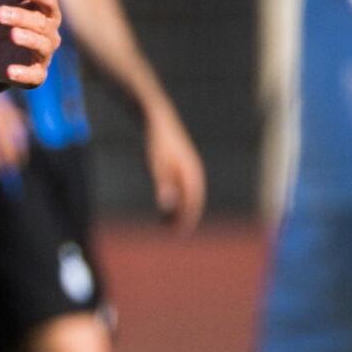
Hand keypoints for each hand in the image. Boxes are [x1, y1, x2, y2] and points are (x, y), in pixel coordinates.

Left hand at [0, 0, 62, 88]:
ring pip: (41, 45)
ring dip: (27, 39)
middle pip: (41, 23)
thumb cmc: (11, 17)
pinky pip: (34, 76)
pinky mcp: (36, 74)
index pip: (49, 0)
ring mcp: (44, 54)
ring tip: (12, 35)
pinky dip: (23, 74)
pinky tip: (10, 71)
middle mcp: (51, 33)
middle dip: (21, 16)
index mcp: (48, 12)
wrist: (2, 47)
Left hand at [143, 106, 206, 232]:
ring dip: (180, 210)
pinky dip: (177, 199)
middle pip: (194, 201)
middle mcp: (195, 172)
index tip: (177, 234)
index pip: (194, 203)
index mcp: (193, 174)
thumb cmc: (157, 142)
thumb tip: (168, 205)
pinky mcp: (182, 166)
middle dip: (184, 218)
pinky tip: (164, 204)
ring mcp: (189, 168)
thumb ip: (164, 185)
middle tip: (172, 233)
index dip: (187, 220)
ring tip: (165, 223)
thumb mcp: (158, 165)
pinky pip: (183, 188)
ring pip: (188, 195)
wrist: (157, 117)